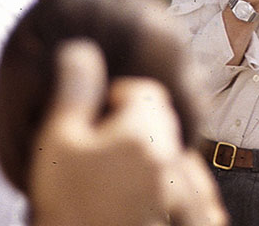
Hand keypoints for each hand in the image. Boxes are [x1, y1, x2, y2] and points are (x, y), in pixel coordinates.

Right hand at [29, 41, 227, 225]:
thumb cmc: (68, 203)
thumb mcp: (58, 142)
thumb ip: (75, 92)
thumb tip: (82, 49)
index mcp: (146, 132)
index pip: (147, 92)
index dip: (118, 96)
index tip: (94, 116)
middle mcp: (173, 159)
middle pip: (166, 125)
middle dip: (139, 126)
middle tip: (102, 147)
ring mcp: (183, 193)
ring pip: (181, 159)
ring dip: (161, 158)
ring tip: (122, 175)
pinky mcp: (186, 219)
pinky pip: (200, 199)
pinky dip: (185, 194)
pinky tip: (159, 200)